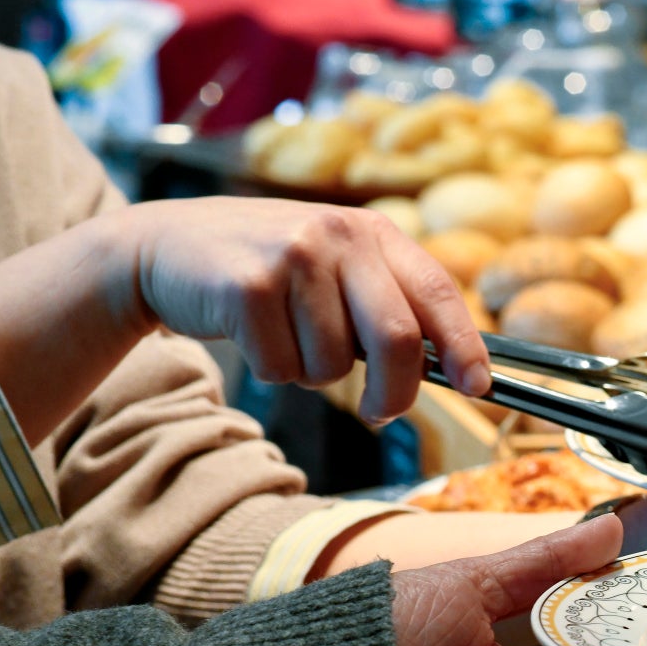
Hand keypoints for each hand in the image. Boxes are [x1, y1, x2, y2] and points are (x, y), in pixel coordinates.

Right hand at [0, 196, 490, 442]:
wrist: (165, 249)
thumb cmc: (268, 273)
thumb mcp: (337, 271)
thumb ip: (389, 306)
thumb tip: (455, 369)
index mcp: (373, 232)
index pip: (439, 293)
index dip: (466, 347)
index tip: (481, 388)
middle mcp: (338, 235)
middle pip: (398, 340)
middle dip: (396, 393)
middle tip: (383, 413)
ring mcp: (291, 255)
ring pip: (335, 364)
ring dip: (314, 374)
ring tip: (287, 337)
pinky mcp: (246, 284)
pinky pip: (282, 366)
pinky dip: (272, 369)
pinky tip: (253, 334)